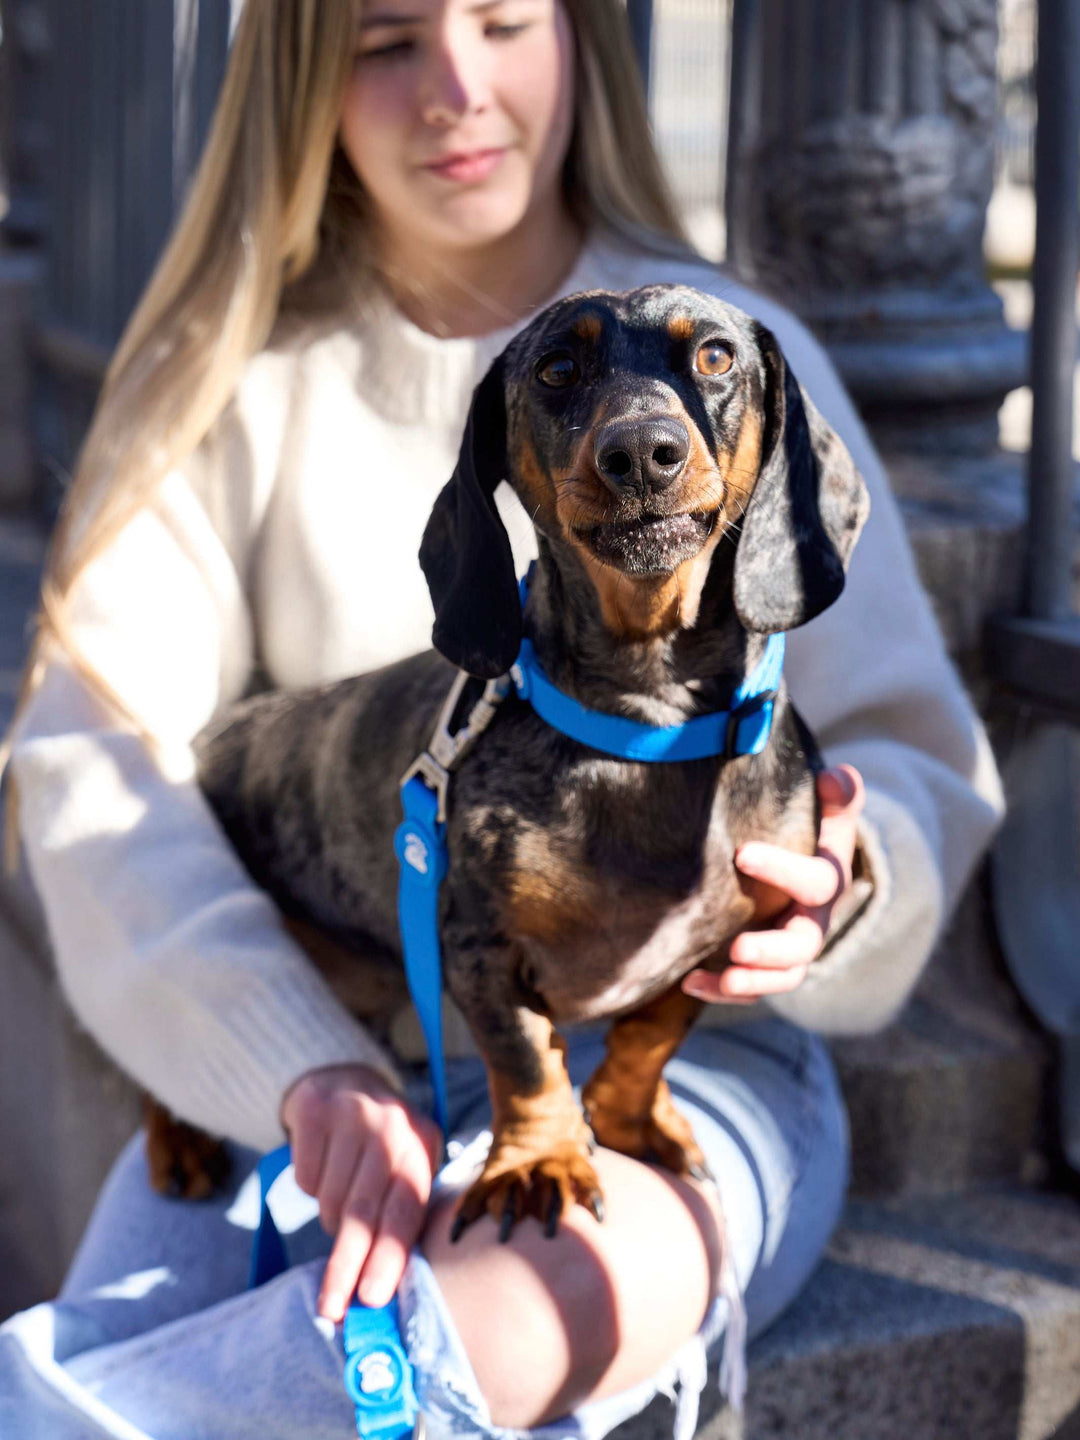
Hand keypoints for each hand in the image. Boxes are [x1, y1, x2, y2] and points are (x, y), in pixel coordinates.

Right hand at [280, 1063, 441, 1320]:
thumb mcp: (402, 1164)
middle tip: (332, 1307)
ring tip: (339, 1196)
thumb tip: (380, 1289)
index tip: (371, 1297)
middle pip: (365, 1212)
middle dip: (348, 1265)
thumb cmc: (378, 1142)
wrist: (343, 1076)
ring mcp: (353, 1113)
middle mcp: (392, 1127)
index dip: (389, 1256)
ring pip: (330, 1199)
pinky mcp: (316, 1109)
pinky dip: (309, 1186)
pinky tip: (323, 1166)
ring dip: (330, 1216)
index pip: (407, 1211)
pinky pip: (305, 1177)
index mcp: (422, 1146)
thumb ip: (399, 1213)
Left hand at [682, 764, 864, 1004]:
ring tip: (719, 980)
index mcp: (828, 882)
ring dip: (751, 982)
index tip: (741, 853)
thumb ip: (840, 795)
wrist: (808, 869)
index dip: (783, 870)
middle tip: (737, 949)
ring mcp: (790, 949)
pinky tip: (688, 983)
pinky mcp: (766, 965)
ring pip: (782, 977)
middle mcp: (813, 921)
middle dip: (771, 951)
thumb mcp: (831, 813)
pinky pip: (751, 988)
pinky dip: (722, 991)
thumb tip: (838, 777)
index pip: (817, 882)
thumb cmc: (814, 834)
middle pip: (803, 946)